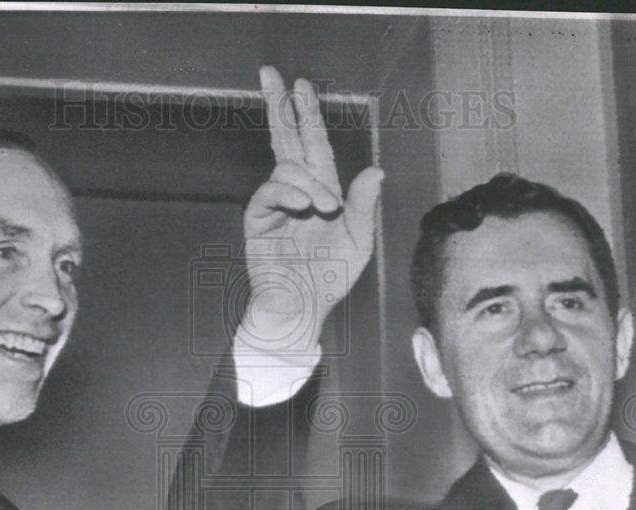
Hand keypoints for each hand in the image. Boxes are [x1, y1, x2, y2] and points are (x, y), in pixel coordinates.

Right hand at [240, 66, 383, 354]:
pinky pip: (271, 191)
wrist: (301, 308)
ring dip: (309, 181)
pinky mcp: (259, 219)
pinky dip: (289, 193)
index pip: (313, 145)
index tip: (299, 86)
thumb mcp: (358, 241)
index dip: (307, 115)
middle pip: (285, 139)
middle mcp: (297, 192)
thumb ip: (365, 207)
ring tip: (325, 209)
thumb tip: (376, 170)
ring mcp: (275, 204)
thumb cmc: (330, 279)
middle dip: (279, 106)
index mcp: (321, 191)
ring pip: (287, 166)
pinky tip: (304, 206)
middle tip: (270, 74)